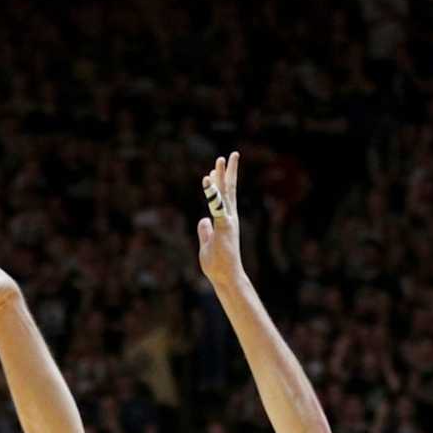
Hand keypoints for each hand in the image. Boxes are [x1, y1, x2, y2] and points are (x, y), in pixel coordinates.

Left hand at [198, 153, 241, 284]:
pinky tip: (207, 179)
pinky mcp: (224, 227)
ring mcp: (228, 222)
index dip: (218, 184)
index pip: (223, 199)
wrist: (226, 276)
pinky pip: (216, 206)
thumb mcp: (206, 244)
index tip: (213, 171)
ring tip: (221, 159)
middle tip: (227, 156)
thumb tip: (203, 220)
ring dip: (222, 176)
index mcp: (225, 222)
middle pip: (228, 191)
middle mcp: (229, 218)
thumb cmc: (217, 264)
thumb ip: (205, 231)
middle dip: (227, 173)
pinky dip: (211, 192)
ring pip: (225, 194)